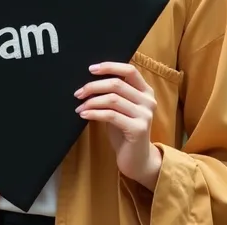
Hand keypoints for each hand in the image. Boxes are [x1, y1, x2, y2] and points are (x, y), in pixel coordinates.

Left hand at [74, 61, 161, 189]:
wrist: (137, 160)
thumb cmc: (125, 131)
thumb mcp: (121, 108)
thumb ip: (114, 94)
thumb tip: (89, 81)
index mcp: (146, 91)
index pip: (129, 70)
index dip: (109, 66)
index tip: (90, 69)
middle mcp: (148, 100)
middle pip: (117, 84)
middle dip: (94, 86)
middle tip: (78, 93)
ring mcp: (145, 115)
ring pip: (112, 99)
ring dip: (91, 101)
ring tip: (79, 107)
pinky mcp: (138, 129)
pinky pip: (111, 115)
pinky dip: (94, 113)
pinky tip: (84, 115)